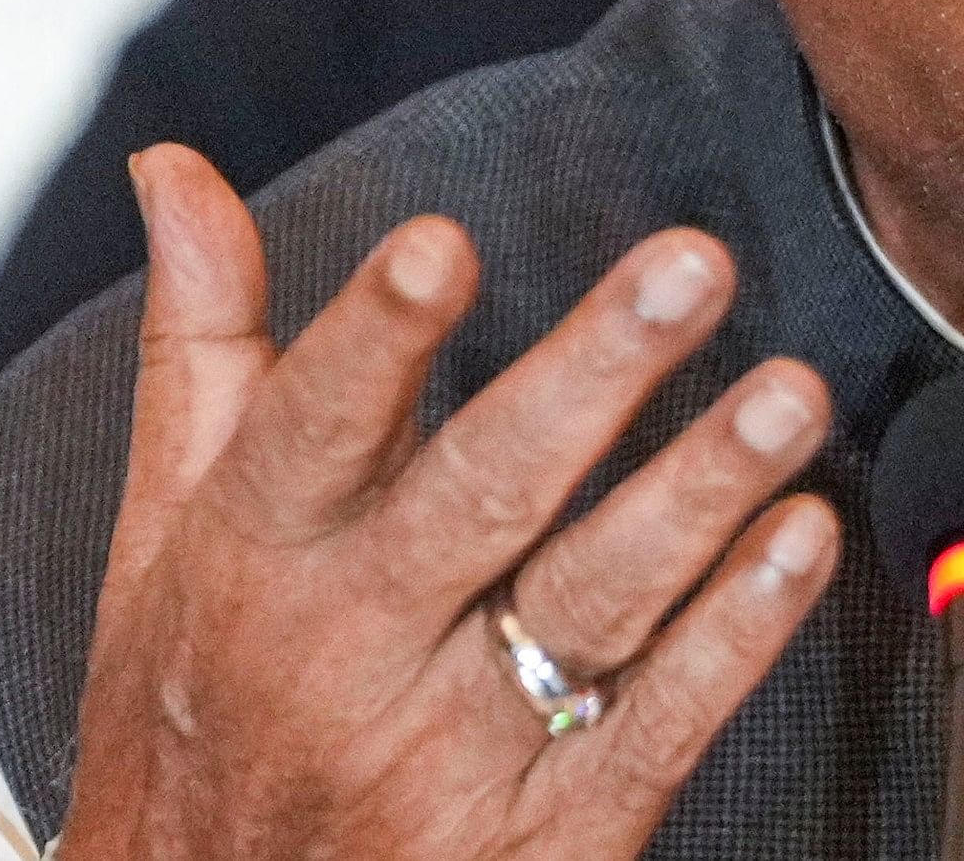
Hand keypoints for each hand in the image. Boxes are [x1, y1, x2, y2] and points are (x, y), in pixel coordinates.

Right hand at [59, 145, 841, 860]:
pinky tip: (801, 541)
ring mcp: (448, 755)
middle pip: (483, 495)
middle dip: (595, 373)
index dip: (373, 340)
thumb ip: (201, 349)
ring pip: (592, 603)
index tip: (441, 245)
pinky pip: (655, 724)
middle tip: (692, 266)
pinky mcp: (540, 840)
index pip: (309, 429)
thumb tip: (176, 170)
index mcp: (251, 561)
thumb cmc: (191, 719)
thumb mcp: (161, 539)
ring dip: (701, 490)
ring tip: (789, 390)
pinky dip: (737, 634)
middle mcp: (347, 652)